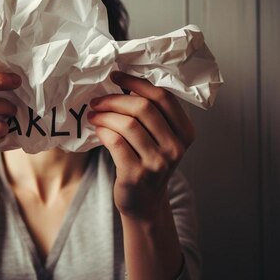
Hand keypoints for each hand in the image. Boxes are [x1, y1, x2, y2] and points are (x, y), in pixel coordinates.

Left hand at [87, 71, 194, 219]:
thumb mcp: (161, 139)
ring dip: (105, 115)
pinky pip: (115, 142)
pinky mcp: (136, 174)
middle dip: (115, 99)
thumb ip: (152, 115)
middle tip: (97, 100)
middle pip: (143, 108)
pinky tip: (97, 130)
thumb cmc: (148, 163)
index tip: (116, 76)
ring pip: (127, 124)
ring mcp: (157, 163)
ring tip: (93, 115)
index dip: (137, 83)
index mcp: (186, 132)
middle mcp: (176, 147)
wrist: (145, 203)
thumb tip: (122, 82)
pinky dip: (103, 131)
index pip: (163, 97)